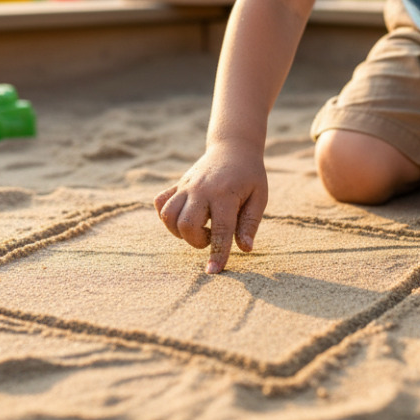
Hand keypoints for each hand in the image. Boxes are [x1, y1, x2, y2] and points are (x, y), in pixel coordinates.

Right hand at [154, 142, 267, 273]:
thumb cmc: (250, 176)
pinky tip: (183, 217)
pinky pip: (160, 203)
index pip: (220, 231)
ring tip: (198, 227)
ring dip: (180, 231)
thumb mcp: (259, 197)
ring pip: (168, 216)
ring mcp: (186, 186)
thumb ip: (250, 223)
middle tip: (211, 234)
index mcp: (225, 195)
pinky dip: (166, 216)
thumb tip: (245, 249)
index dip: (217, 253)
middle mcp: (201, 190)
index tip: (213, 272)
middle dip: (197, 241)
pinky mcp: (177, 185)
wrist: (233, 147)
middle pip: (186, 225)